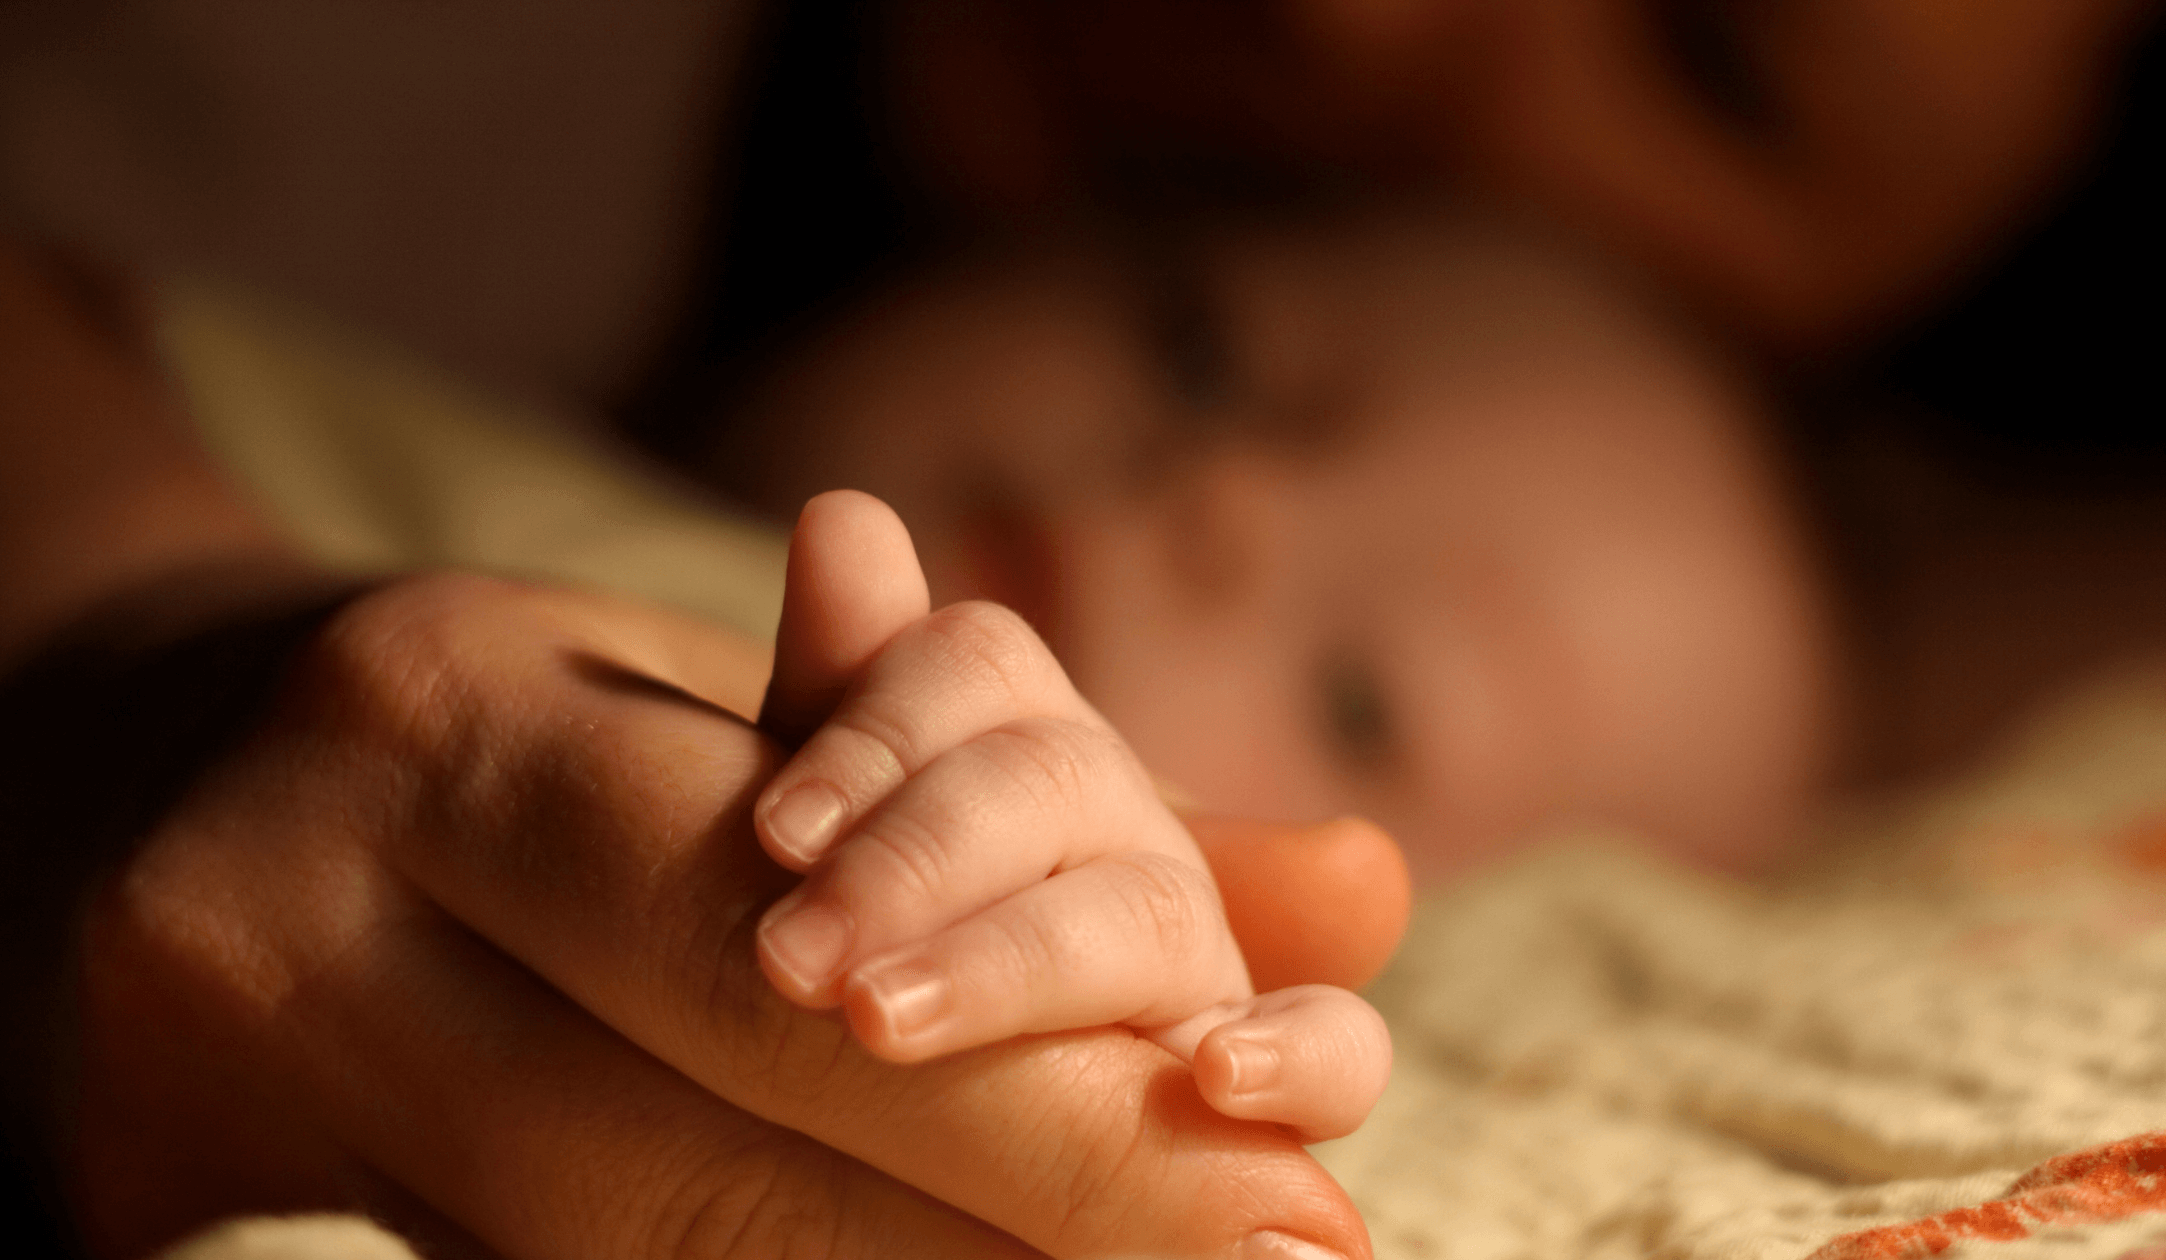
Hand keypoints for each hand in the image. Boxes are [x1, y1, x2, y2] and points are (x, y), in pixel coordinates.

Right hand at [66, 567, 1385, 1258]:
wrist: (101, 779)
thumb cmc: (478, 719)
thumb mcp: (720, 690)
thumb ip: (1004, 787)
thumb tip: (1351, 889)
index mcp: (442, 725)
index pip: (768, 939)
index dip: (1024, 1085)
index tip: (1268, 1178)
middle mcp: (312, 912)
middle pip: (703, 1141)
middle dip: (1011, 1226)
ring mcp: (229, 1091)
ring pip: (629, 1256)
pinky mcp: (194, 1211)